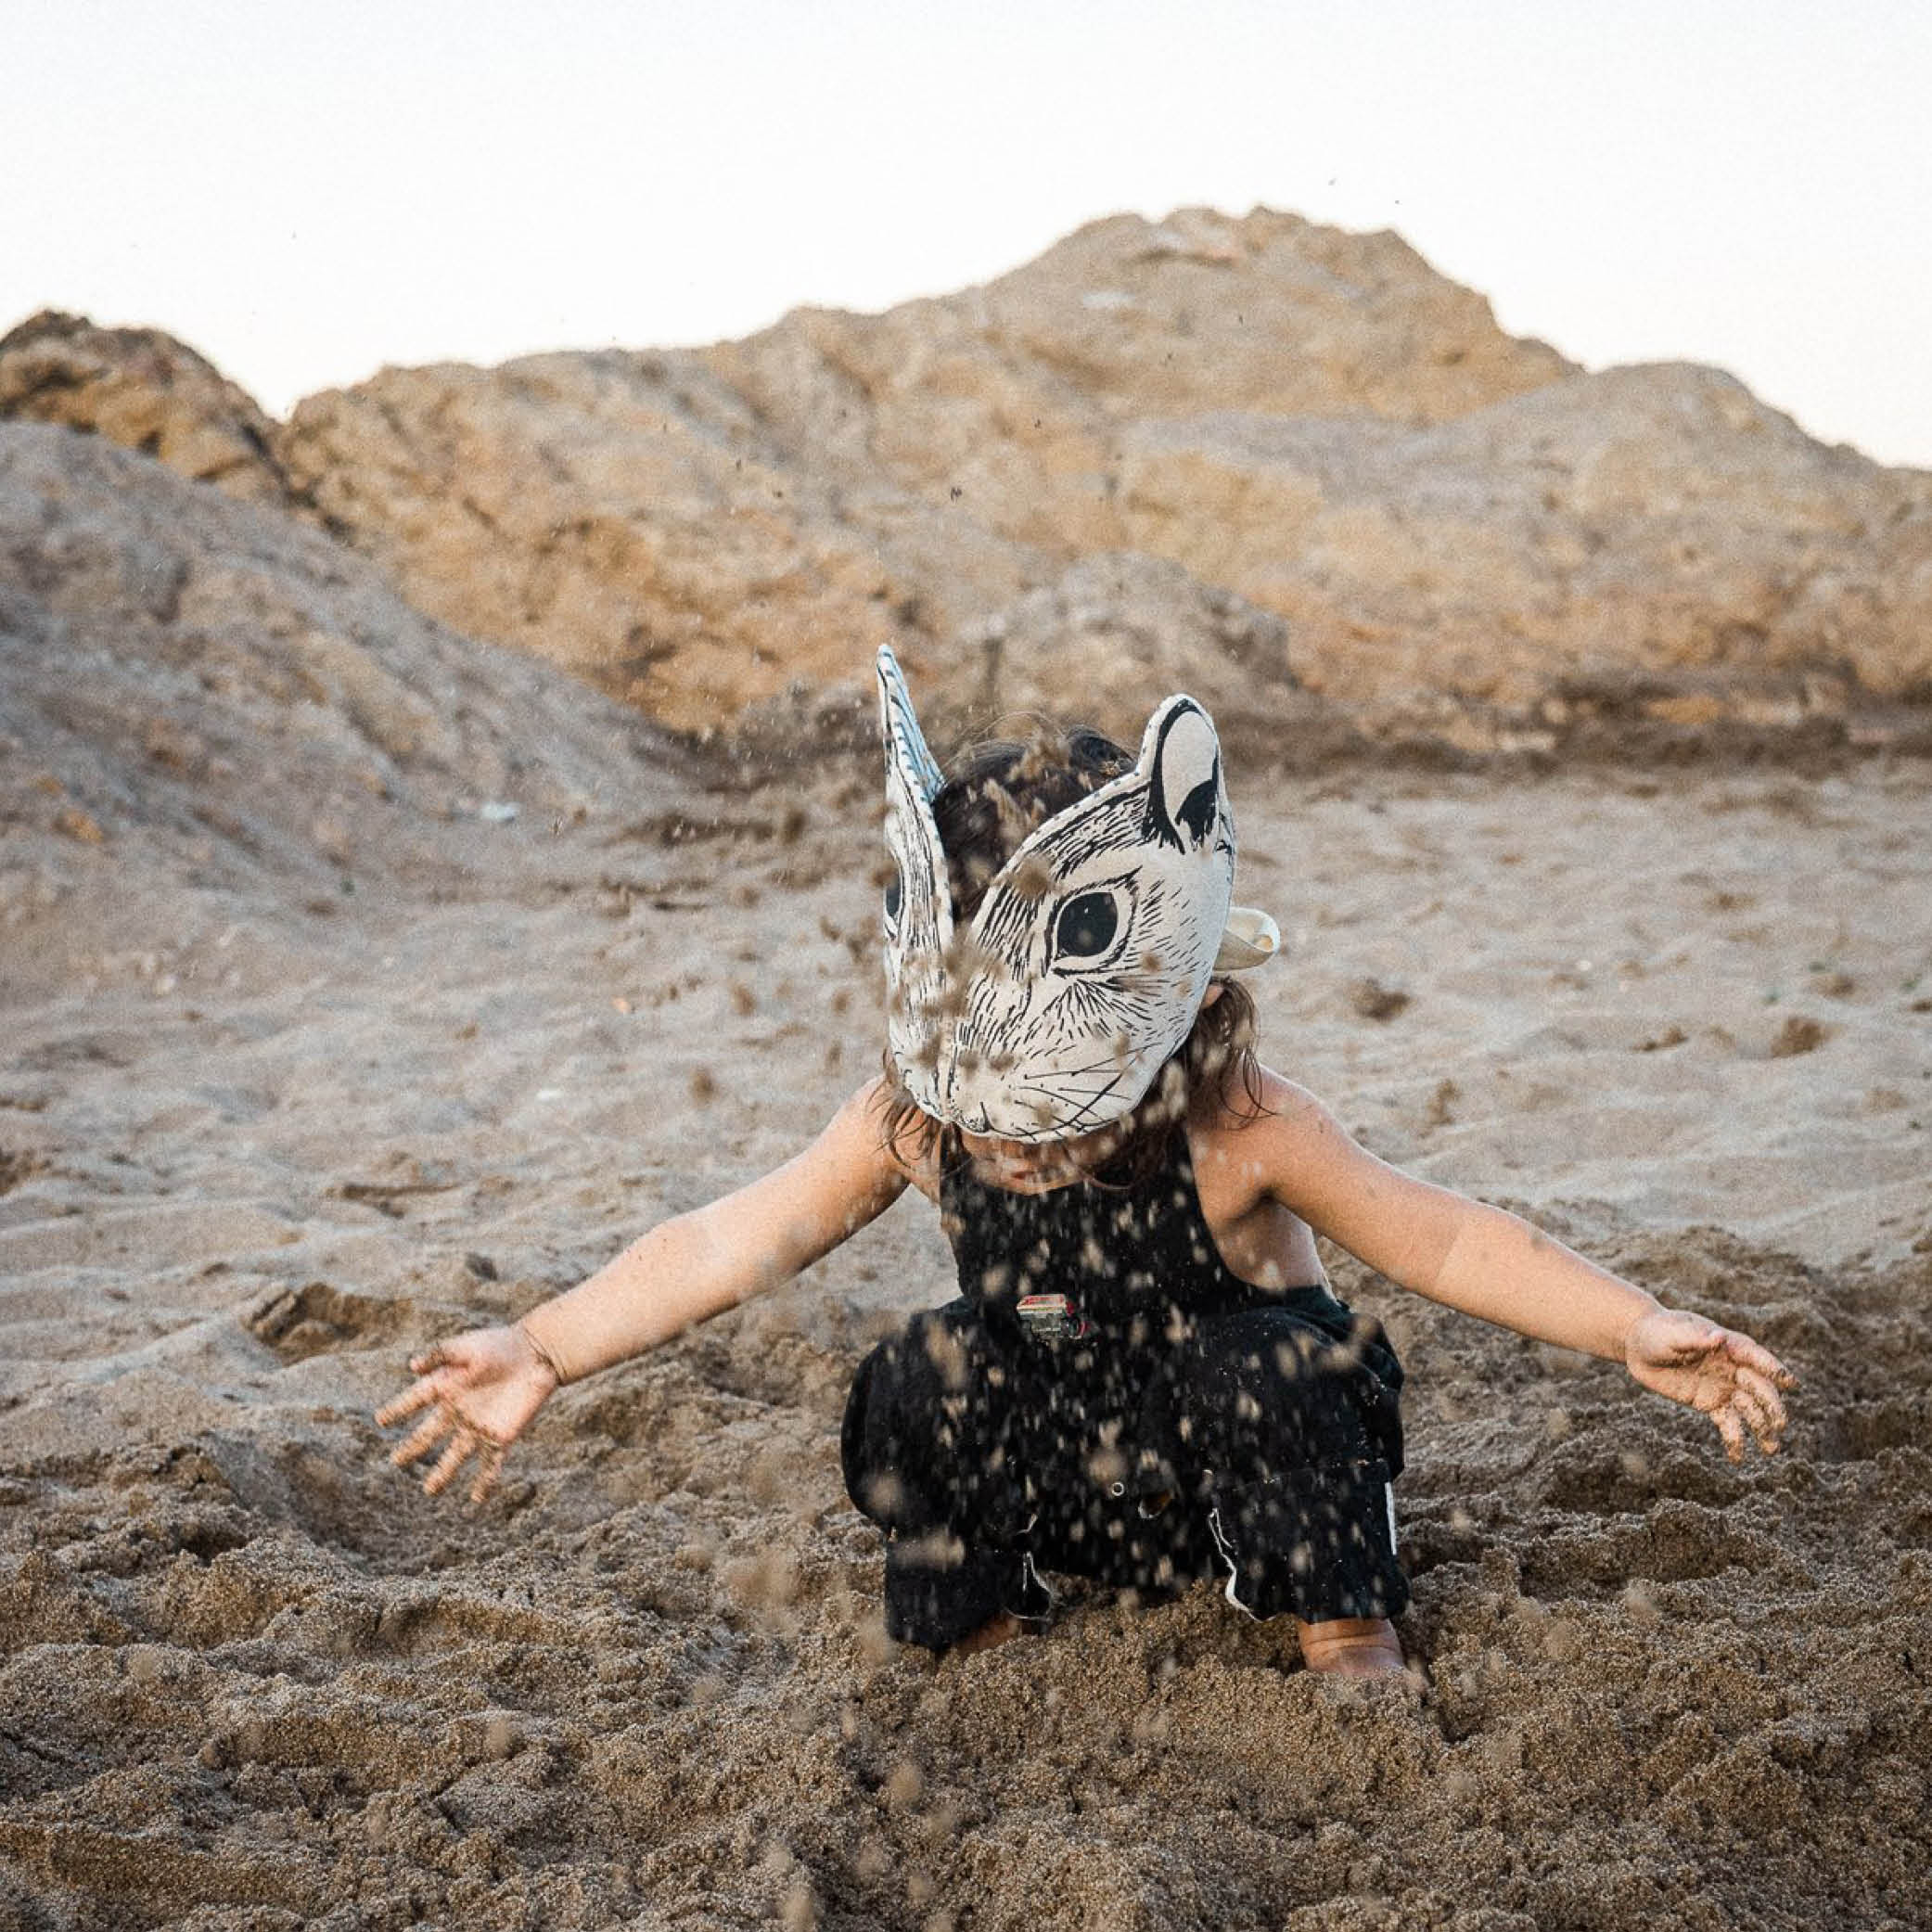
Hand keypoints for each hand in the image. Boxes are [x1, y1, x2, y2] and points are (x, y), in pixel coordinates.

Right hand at [375, 1323, 560, 1502]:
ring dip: (442, 1474)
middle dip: (412, 1448)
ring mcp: (477, 1426)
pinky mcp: (500, 1435)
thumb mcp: (467, 1347)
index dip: (397, 1410)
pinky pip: (490, 1463)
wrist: (536, 1354)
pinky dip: (484, 1482)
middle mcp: (457, 1410)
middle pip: (429, 1435)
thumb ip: (440, 1354)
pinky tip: (476, 1499)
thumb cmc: (500, 1345)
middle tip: (396, 1461)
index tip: (380, 1420)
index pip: (414, 1401)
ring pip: (455, 1456)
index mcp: (445, 1386)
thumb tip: (412, 1365)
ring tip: (430, 1491)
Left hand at [1624, 1308, 1796, 1461]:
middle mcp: (1733, 1368)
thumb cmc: (1658, 1331)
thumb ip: (1695, 1338)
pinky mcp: (1710, 1403)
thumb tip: (1718, 1337)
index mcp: (1729, 1345)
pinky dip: (1735, 1440)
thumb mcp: (1673, 1333)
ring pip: (1749, 1409)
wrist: (1639, 1346)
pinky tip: (1738, 1458)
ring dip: (1761, 1428)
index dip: (1773, 1368)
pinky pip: (1728, 1423)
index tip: (1791, 1383)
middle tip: (1778, 1424)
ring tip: (1770, 1449)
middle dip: (1771, 1405)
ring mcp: (1724, 1387)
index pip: (1755, 1356)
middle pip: (1759, 1388)